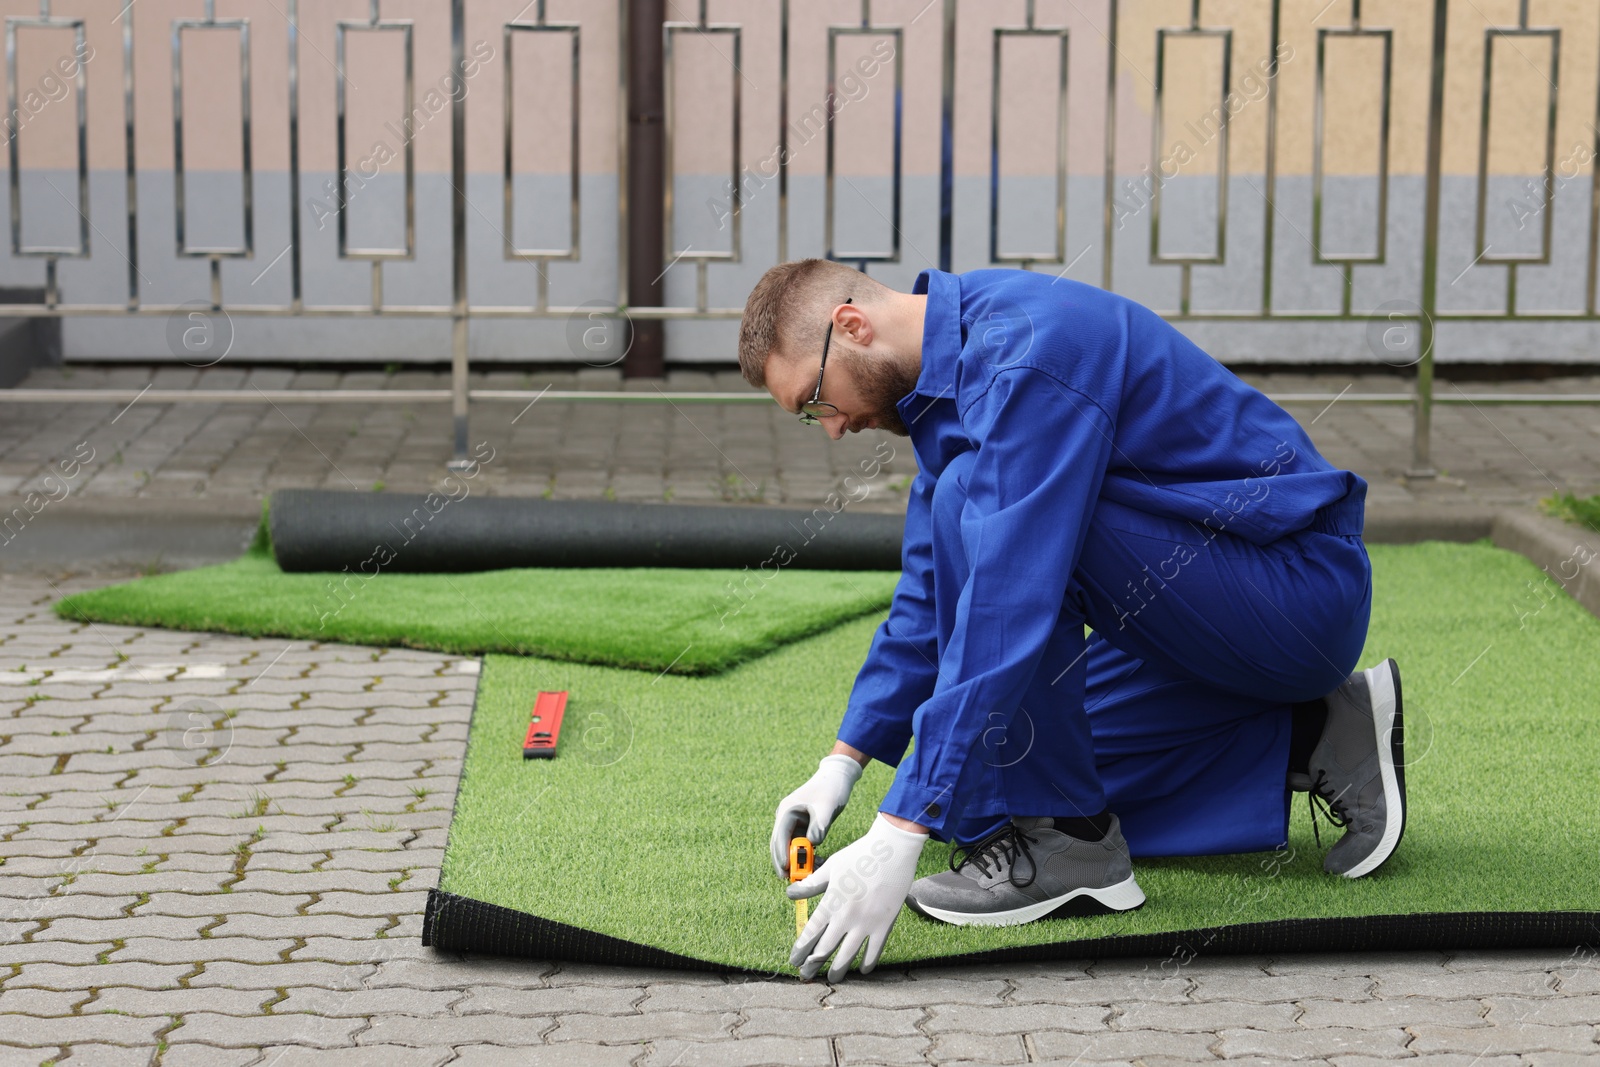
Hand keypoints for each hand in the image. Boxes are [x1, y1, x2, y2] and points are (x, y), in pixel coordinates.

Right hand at [770, 753, 862, 876]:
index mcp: (787, 810)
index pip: (780, 836)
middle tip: (790, 880)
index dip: (781, 854)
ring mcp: (794, 823)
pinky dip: (806, 855)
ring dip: (797, 860)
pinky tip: (817, 863)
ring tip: (807, 874)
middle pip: (780, 844)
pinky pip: (800, 845)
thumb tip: (813, 843)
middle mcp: (787, 818)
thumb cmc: (831, 788)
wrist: (837, 777)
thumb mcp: (827, 806)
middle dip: (784, 862)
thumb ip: (819, 825)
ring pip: (790, 847)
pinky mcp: (803, 827)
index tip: (785, 870)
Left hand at [787, 814, 926, 981]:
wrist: (893, 850)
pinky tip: (862, 970)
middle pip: (826, 948)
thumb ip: (812, 884)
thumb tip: (790, 893)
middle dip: (813, 963)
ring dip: (838, 969)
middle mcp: (847, 917)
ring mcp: (867, 923)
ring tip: (831, 978)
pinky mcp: (885, 924)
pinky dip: (868, 962)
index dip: (800, 949)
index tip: (794, 960)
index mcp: (831, 902)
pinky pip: (875, 950)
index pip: (810, 933)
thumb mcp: (832, 867)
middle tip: (806, 974)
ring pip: (848, 955)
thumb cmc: (860, 855)